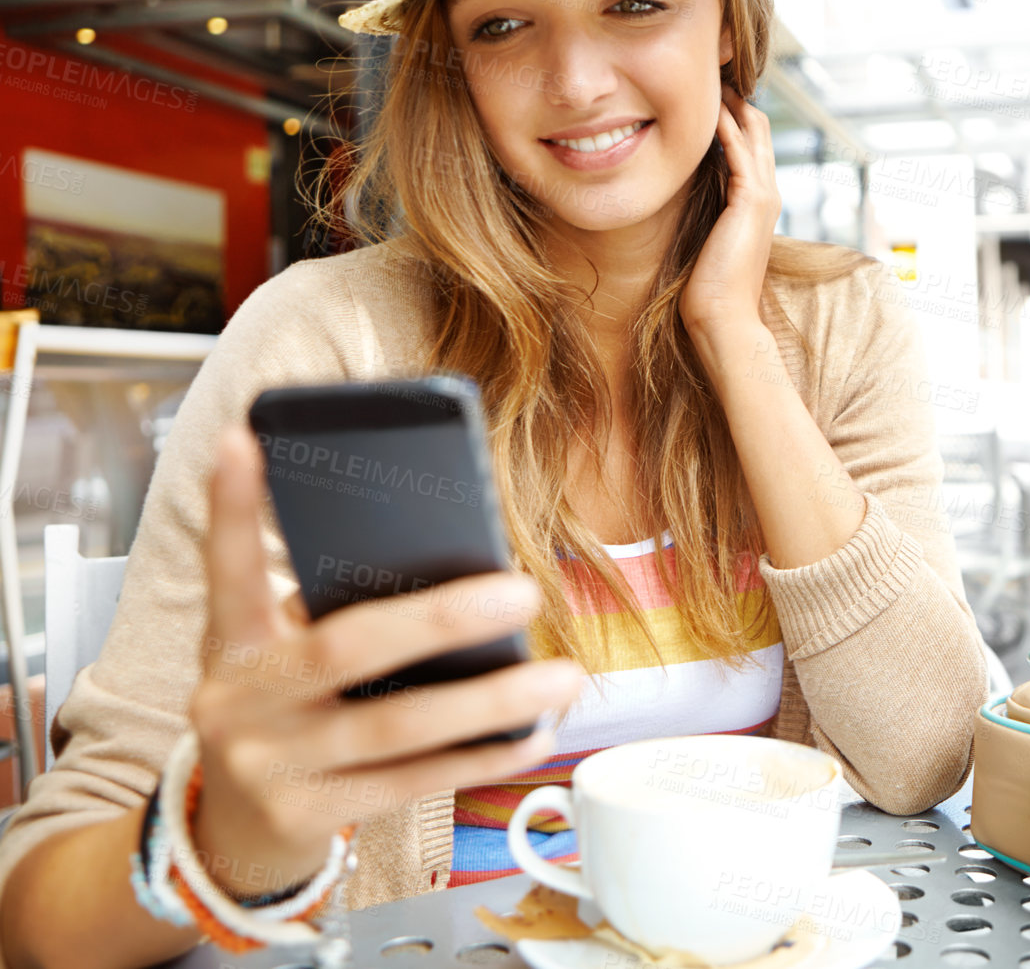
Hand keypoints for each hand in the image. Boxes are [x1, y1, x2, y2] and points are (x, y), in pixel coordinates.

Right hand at [186, 424, 585, 898]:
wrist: (236, 830)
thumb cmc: (289, 710)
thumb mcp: (282, 656)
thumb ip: (335, 612)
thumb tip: (456, 568)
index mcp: (230, 642)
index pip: (228, 565)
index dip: (233, 505)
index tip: (247, 439)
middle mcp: (236, 700)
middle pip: (345, 647)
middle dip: (442, 619)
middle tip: (523, 592)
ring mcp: (267, 765)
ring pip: (396, 726)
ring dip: (492, 700)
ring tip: (562, 677)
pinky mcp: (305, 817)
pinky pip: (414, 782)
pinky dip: (482, 755)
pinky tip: (535, 733)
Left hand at [680, 81, 779, 342]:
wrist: (724, 319)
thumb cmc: (710, 291)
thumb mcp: (708, 242)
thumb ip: (706, 216)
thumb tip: (684, 200)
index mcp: (757, 203)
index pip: (751, 144)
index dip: (733, 115)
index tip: (707, 90)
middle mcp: (767, 194)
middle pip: (757, 128)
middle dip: (735, 97)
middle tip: (710, 67)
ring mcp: (764, 196)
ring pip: (752, 131)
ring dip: (731, 101)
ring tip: (710, 73)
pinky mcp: (752, 201)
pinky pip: (738, 151)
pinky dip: (725, 125)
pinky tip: (708, 105)